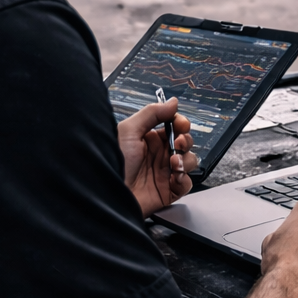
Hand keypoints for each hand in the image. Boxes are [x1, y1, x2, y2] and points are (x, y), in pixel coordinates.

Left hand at [118, 99, 197, 215]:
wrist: (108, 194)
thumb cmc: (113, 162)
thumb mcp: (129, 131)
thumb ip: (151, 113)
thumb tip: (172, 102)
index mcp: (149, 139)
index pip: (174, 126)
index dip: (181, 124)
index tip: (182, 125)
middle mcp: (159, 154)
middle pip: (185, 142)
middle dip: (186, 141)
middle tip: (178, 143)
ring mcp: (164, 172)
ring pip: (189, 162)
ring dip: (186, 160)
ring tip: (174, 163)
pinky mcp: (168, 190)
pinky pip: (186, 183)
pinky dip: (184, 180)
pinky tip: (174, 178)